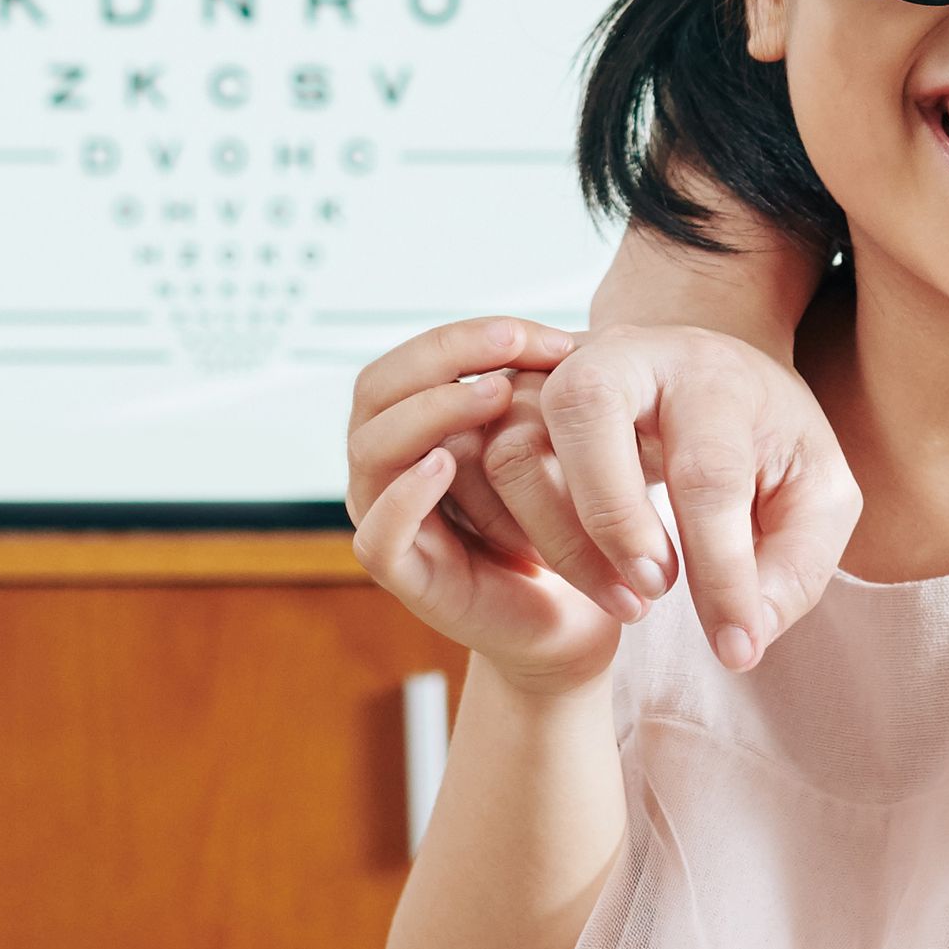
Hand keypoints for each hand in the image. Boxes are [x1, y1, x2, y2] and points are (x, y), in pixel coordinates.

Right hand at [344, 348, 621, 686]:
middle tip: (513, 348)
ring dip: (430, 411)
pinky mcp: (404, 576)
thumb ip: (531, 393)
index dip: (466, 336)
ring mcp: (388, 520)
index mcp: (413, 429)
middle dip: (443, 357)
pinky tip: (446, 464)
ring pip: (370, 449)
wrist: (578, 614)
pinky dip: (404, 494)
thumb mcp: (548, 442)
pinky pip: (378, 532)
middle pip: (376, 390)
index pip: (410, 360)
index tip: (545, 334)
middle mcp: (387, 468)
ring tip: (494, 395)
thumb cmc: (563, 520)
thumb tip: (558, 335)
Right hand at [439, 316, 859, 666]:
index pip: (708, 472)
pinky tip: (568, 570)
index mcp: (711, 373)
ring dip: (558, 538)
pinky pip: (477, 463)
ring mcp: (554, 375)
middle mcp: (622, 354)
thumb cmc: (762, 446)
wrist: (706, 384)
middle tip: (655, 594)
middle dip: (614, 517)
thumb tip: (741, 637)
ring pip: (515, 443)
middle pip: (584, 407)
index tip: (736, 645)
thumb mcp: (814, 499)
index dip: (721, 572)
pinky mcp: (511, 407)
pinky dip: (511, 529)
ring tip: (623, 600)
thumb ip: (793, 566)